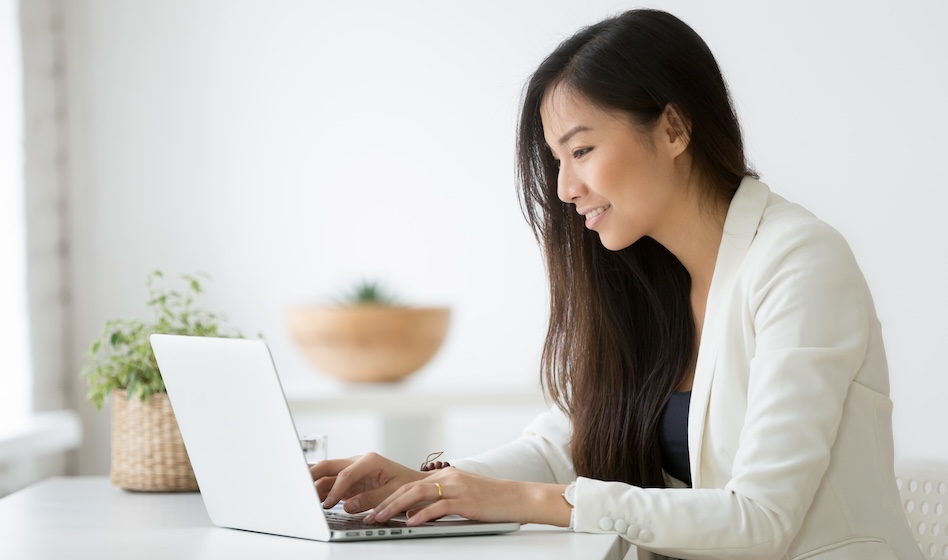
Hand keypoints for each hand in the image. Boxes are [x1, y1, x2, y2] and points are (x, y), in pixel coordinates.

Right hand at [310, 452, 427, 513]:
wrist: (415, 484)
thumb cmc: (407, 485)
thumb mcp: (393, 492)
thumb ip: (370, 499)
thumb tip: (348, 505)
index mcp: (370, 461)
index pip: (345, 474)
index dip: (334, 490)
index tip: (327, 504)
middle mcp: (358, 462)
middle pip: (329, 466)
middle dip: (312, 475)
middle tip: (298, 487)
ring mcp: (352, 470)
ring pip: (327, 475)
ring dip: (314, 485)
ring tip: (303, 498)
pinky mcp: (350, 480)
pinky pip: (331, 483)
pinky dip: (321, 491)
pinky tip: (314, 500)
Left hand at [364, 468, 569, 526]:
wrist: (519, 498)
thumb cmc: (492, 500)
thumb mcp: (462, 497)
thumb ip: (439, 502)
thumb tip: (416, 515)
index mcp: (445, 476)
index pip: (408, 485)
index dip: (387, 496)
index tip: (371, 509)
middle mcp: (448, 477)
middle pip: (407, 488)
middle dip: (383, 502)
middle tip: (367, 515)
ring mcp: (457, 487)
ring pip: (417, 494)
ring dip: (395, 507)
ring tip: (380, 518)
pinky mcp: (466, 500)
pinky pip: (439, 506)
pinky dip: (422, 515)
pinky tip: (411, 523)